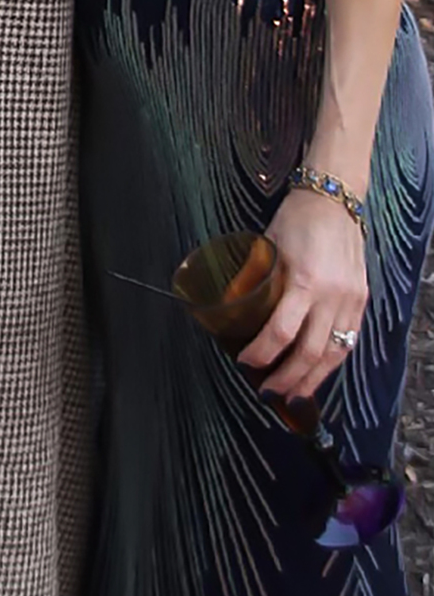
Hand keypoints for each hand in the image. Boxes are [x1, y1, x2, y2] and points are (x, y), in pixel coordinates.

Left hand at [237, 188, 367, 400]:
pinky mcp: (361, 300)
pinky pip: (349, 341)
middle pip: (309, 352)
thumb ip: (257, 280)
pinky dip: (332, 361)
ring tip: (293, 395)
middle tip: (267, 392)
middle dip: (287, 378)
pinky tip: (317, 373)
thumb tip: (234, 310)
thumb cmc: (295, 221)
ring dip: (312, 379)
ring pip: (334, 354)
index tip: (245, 362)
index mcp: (303, 280)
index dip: (262, 353)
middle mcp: (331, 295)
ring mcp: (350, 300)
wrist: (333, 201)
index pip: (281, 332)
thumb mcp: (267, 249)